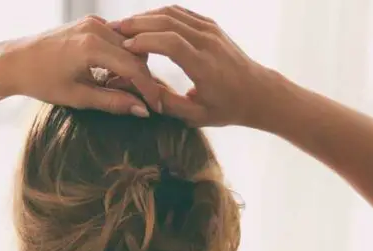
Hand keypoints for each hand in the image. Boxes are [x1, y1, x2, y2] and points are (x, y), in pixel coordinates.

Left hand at [0, 16, 162, 115]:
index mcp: (91, 46)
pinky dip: (121, 55)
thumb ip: (112, 102)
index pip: (134, 67)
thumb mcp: (78, 97)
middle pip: (136, 54)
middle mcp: (95, 28)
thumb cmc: (41, 81)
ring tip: (124, 89)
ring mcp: (92, 21)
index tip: (155, 107)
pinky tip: (112, 73)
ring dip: (132, 66)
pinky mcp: (89, 22)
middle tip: (143, 101)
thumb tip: (141, 110)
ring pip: (129, 44)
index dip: (148, 89)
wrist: (15, 61)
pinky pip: (116, 38)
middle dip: (143, 78)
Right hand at [111, 6, 272, 126]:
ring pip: (172, 13)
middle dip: (138, 23)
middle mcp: (208, 43)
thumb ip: (168, 104)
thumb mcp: (196, 116)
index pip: (171, 43)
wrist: (258, 92)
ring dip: (146, 16)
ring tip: (124, 25)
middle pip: (168, 22)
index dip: (145, 41)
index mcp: (205, 66)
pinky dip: (159, 15)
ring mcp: (211, 30)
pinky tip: (144, 23)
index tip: (125, 47)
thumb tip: (141, 94)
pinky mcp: (210, 26)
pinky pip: (181, 13)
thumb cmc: (227, 108)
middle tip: (114, 30)